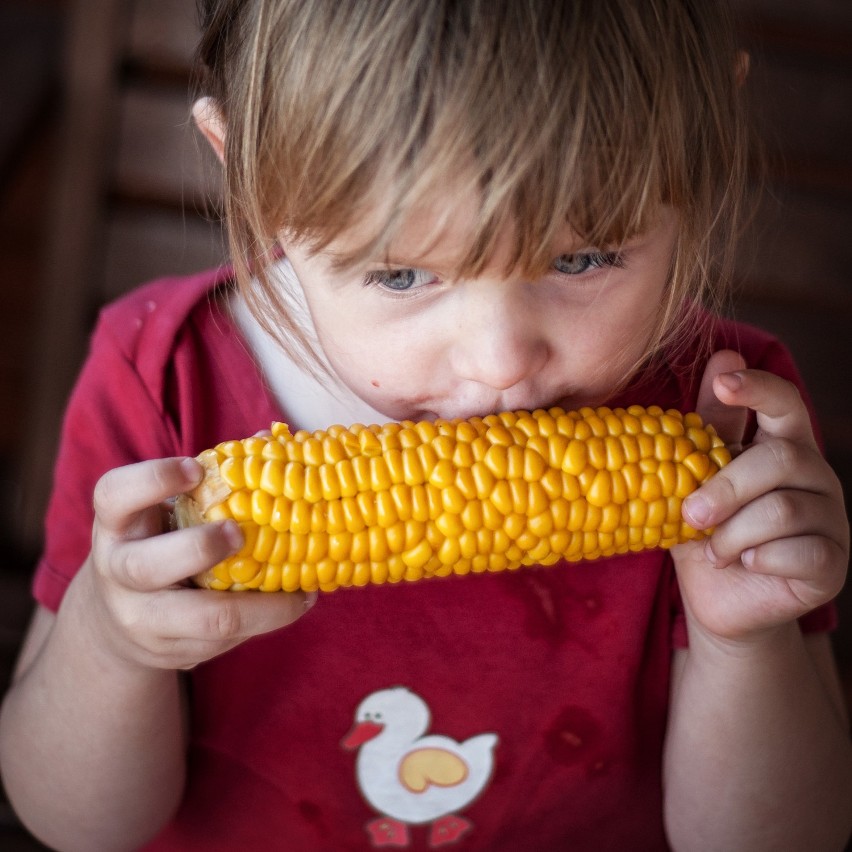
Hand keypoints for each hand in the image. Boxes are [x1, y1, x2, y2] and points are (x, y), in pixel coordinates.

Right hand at [77, 457, 312, 670]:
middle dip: (201, 548)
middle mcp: (119, 574)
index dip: (153, 479)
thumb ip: (212, 482)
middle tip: (241, 532)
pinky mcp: (172, 652)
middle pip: (146, 566)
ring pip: (197, 620)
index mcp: (119, 525)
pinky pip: (223, 641)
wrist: (119, 620)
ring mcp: (143, 619)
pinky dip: (266, 621)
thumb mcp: (170, 512)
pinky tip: (297, 603)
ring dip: (256, 605)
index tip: (197, 468)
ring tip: (300, 589)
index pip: (115, 496)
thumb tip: (272, 440)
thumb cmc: (160, 543)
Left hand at [672, 350, 848, 642]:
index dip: (758, 388)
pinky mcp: (832, 563)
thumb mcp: (694, 479)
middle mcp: (815, 476)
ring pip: (784, 509)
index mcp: (780, 446)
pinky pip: (801, 551)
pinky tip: (743, 564)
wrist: (717, 597)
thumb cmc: (705, 530)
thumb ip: (706, 427)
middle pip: (780, 459)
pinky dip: (759, 558)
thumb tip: (720, 356)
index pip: (784, 403)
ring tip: (712, 549)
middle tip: (690, 513)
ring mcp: (831, 519)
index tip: (724, 382)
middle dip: (726, 487)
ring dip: (733, 532)